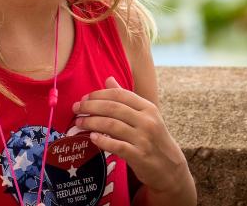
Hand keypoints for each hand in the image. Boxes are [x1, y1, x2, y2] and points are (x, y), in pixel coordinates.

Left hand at [71, 77, 194, 202]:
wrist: (169, 167)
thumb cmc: (153, 138)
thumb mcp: (145, 115)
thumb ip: (126, 98)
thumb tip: (108, 79)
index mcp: (148, 107)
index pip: (120, 95)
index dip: (99, 94)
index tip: (85, 97)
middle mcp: (147, 121)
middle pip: (113, 108)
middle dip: (91, 106)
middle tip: (76, 108)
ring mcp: (143, 139)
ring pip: (112, 125)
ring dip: (92, 122)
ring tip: (79, 123)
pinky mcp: (139, 156)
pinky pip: (116, 145)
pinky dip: (102, 140)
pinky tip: (92, 138)